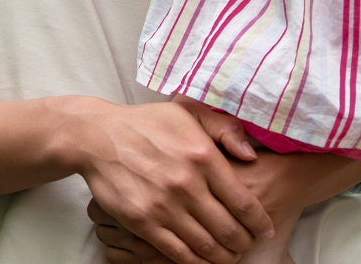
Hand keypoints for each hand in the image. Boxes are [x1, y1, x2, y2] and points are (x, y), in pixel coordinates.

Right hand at [74, 99, 273, 263]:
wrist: (96, 136)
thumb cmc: (145, 124)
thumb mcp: (187, 112)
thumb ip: (225, 128)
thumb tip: (251, 156)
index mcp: (203, 156)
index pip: (245, 204)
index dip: (261, 224)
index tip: (265, 230)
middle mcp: (186, 184)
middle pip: (231, 231)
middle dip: (244, 244)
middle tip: (246, 245)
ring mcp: (163, 205)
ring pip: (208, 247)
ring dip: (224, 257)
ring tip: (227, 255)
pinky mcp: (142, 221)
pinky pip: (178, 253)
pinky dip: (196, 263)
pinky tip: (201, 259)